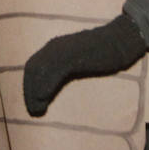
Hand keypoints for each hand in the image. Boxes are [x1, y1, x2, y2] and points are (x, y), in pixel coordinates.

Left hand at [23, 13, 147, 116]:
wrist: (120, 40)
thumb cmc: (103, 52)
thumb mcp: (78, 60)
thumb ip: (66, 68)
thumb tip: (55, 84)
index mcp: (54, 46)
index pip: (33, 66)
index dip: (29, 85)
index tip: (32, 101)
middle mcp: (54, 46)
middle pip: (32, 69)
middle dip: (29, 91)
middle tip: (33, 110)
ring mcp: (63, 49)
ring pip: (40, 71)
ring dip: (35, 92)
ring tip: (37, 110)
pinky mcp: (73, 55)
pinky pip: (54, 71)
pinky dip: (46, 85)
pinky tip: (44, 98)